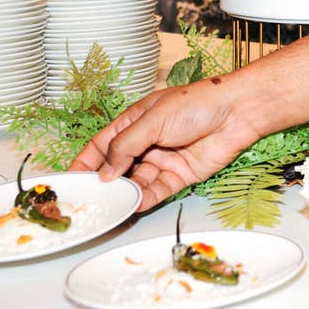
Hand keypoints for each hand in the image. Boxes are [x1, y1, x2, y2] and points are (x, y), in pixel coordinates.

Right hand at [69, 79, 264, 210]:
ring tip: (113, 204)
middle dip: (104, 183)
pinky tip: (135, 204)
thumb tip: (104, 172)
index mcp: (135, 122)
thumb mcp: (153, 119)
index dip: (85, 161)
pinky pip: (158, 191)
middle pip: (117, 168)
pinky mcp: (181, 175)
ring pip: (136, 182)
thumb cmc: (197, 103)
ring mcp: (163, 160)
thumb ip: (126, 146)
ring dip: (125, 193)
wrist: (238, 111)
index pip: (102, 144)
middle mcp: (147, 143)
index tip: (69, 179)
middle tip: (89, 199)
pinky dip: (146, 198)